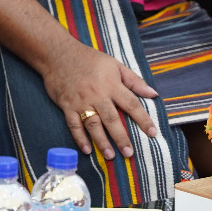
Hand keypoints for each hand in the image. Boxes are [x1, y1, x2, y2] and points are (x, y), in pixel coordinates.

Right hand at [41, 39, 158, 158]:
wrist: (59, 54)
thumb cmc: (89, 59)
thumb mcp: (115, 65)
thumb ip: (134, 81)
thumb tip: (153, 94)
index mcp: (111, 84)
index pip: (131, 104)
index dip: (143, 119)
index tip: (153, 133)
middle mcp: (97, 95)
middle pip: (112, 120)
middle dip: (122, 138)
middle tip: (129, 153)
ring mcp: (81, 102)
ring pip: (93, 125)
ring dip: (102, 141)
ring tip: (110, 155)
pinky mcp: (67, 106)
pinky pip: (74, 125)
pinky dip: (80, 138)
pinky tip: (87, 150)